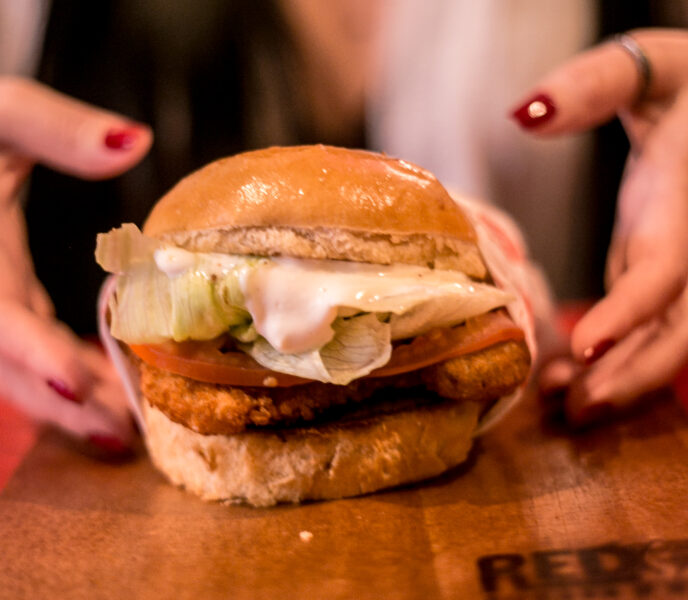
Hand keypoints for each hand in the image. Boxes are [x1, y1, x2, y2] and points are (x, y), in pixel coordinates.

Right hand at [0, 77, 151, 447]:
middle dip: (60, 405)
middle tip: (126, 432)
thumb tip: (135, 142)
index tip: (76, 384)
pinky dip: (68, 379)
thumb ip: (62, 128)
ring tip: (130, 429)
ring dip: (67, 405)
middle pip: (6, 363)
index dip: (32, 350)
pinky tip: (112, 392)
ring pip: (14, 370)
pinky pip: (28, 353)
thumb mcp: (2, 109)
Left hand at [510, 29, 687, 424]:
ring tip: (563, 408)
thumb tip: (525, 111)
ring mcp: (681, 265)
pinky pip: (645, 325)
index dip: (631, 314)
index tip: (584, 349)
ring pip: (666, 339)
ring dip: (619, 378)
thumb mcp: (650, 67)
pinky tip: (567, 377)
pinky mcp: (659, 269)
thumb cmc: (682, 83)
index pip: (665, 270)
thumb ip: (594, 85)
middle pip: (679, 330)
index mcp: (686, 205)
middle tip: (572, 409)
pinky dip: (612, 355)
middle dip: (631, 374)